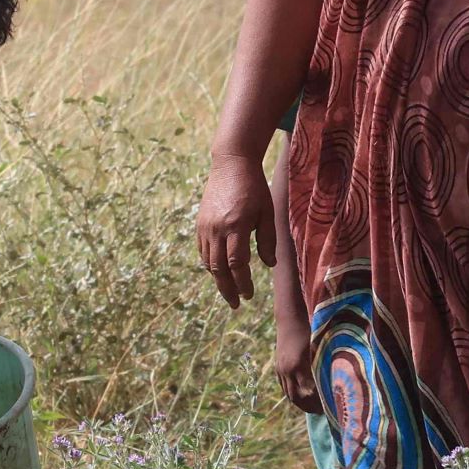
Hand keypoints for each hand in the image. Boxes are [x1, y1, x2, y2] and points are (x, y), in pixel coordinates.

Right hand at [197, 152, 275, 308]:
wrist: (231, 164)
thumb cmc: (254, 187)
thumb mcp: (267, 211)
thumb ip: (267, 239)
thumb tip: (269, 265)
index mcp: (236, 225)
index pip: (236, 263)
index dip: (242, 282)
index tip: (249, 295)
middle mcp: (217, 228)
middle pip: (218, 268)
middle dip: (227, 289)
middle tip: (236, 304)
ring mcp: (205, 226)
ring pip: (208, 262)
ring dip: (218, 280)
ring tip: (229, 291)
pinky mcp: (200, 224)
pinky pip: (203, 251)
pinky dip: (210, 265)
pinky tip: (219, 272)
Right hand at [274, 326, 322, 413]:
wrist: (290, 319)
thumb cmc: (310, 330)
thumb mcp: (319, 347)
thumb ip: (324, 363)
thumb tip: (336, 381)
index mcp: (299, 365)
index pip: (308, 391)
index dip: (318, 401)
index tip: (329, 405)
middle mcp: (287, 370)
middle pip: (296, 397)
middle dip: (309, 407)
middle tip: (321, 412)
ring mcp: (280, 369)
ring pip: (289, 394)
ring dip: (300, 403)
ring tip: (313, 408)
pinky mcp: (278, 367)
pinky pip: (284, 387)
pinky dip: (292, 395)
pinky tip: (302, 398)